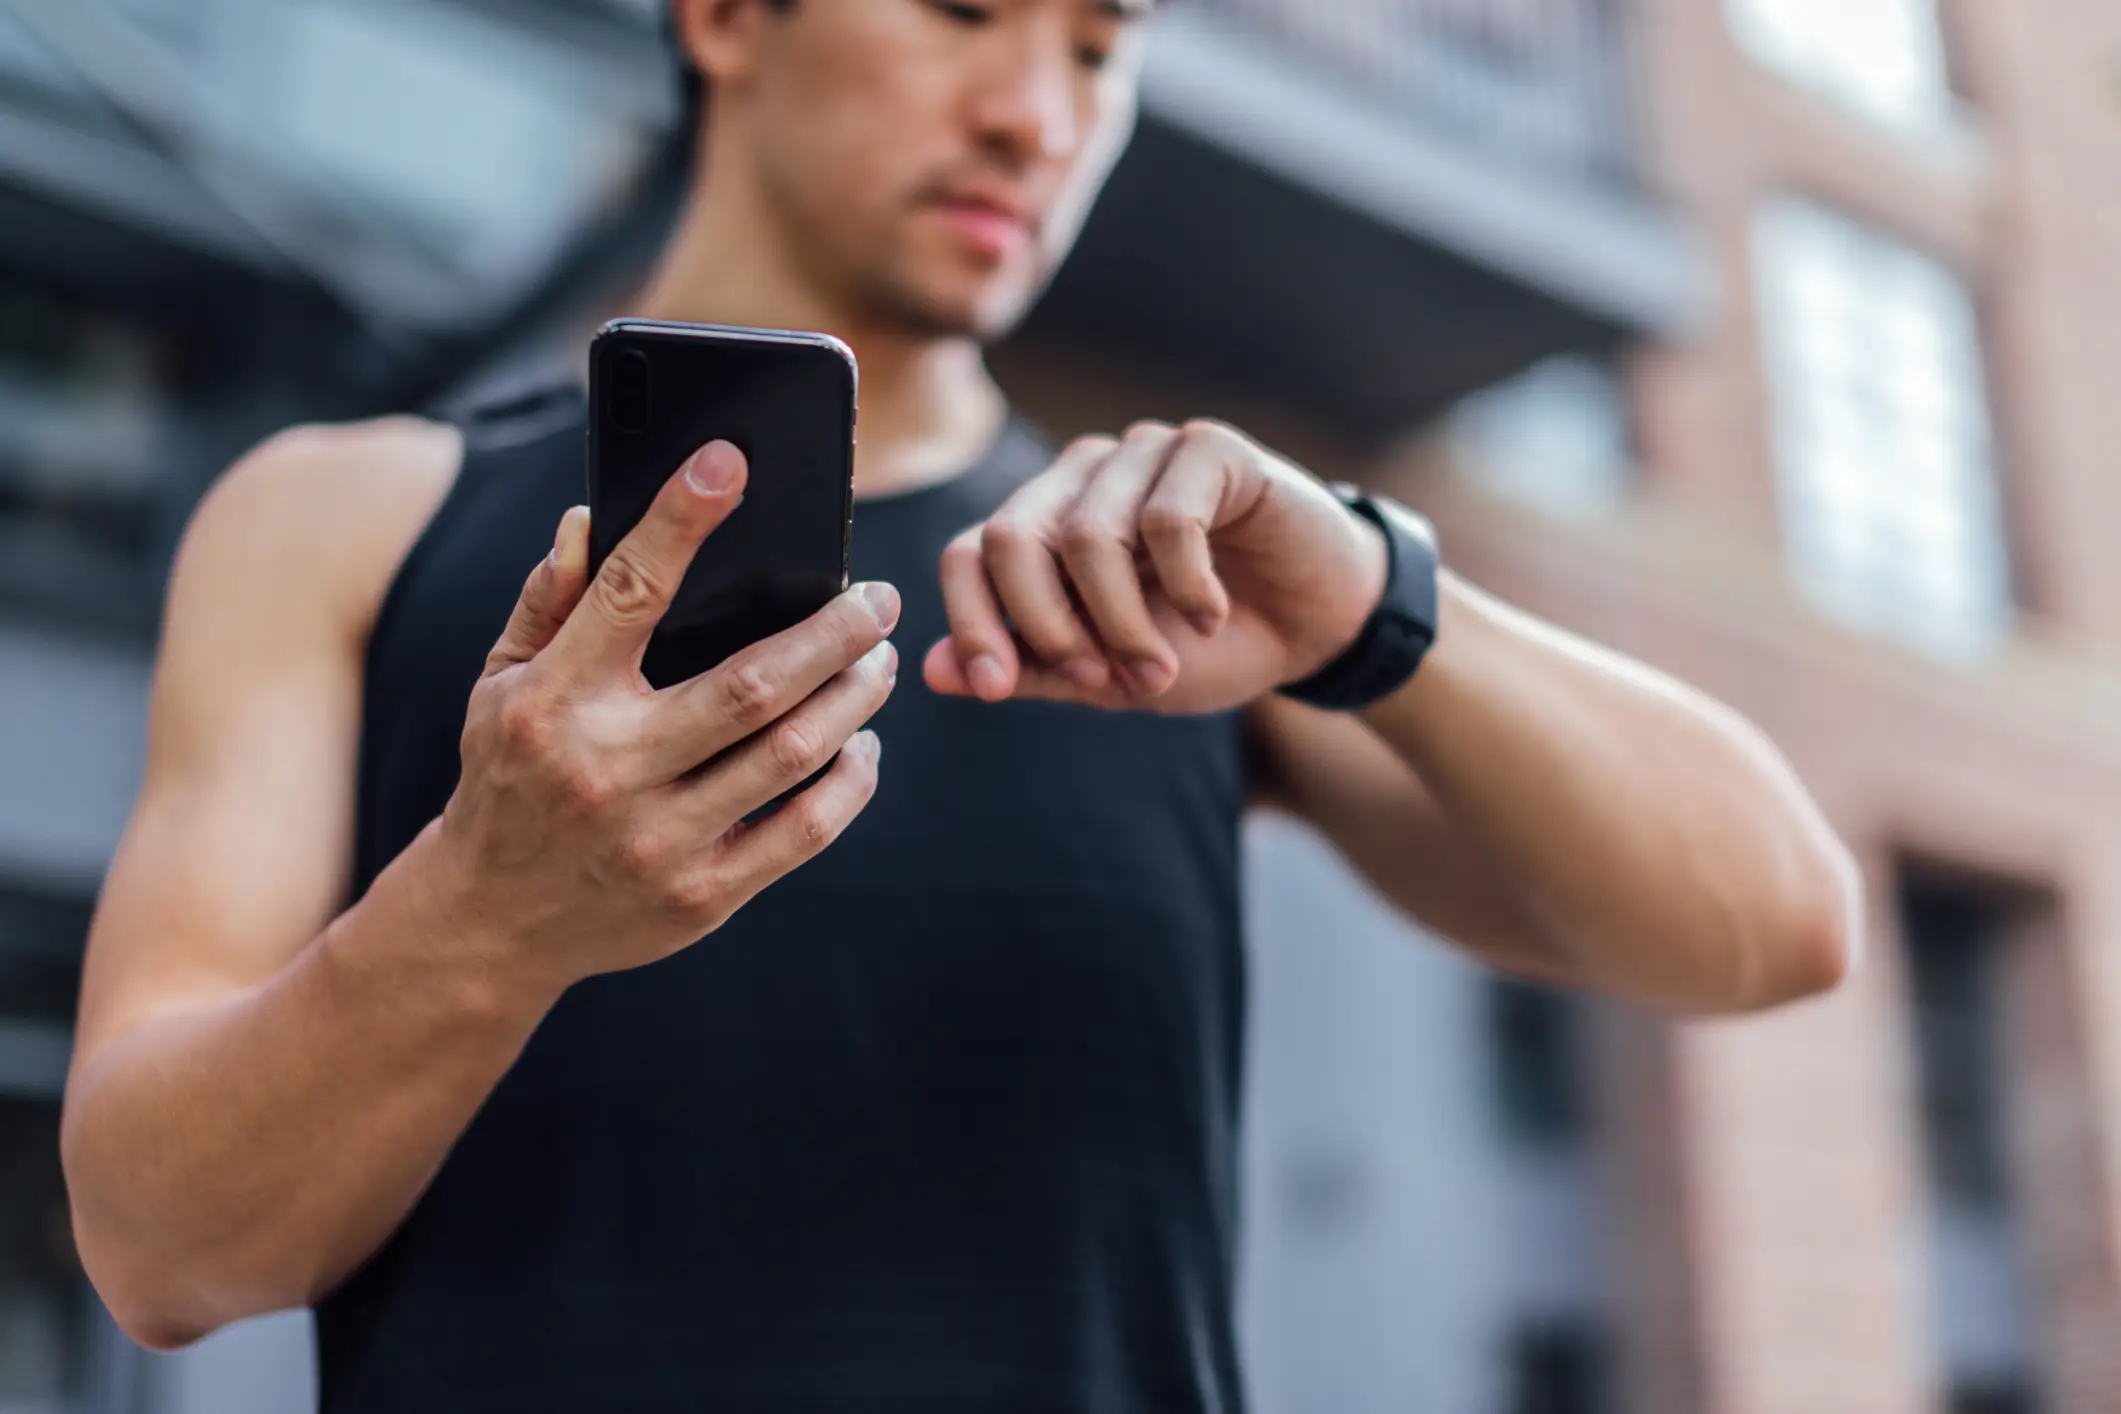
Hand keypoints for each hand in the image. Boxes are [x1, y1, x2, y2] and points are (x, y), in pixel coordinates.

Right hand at [433, 441, 898, 996]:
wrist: (488, 923)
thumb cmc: (509, 778)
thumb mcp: (499, 685)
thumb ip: (549, 602)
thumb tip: (592, 519)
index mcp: (554, 701)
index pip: (628, 592)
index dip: (679, 521)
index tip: (729, 463)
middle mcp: (607, 769)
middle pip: (752, 685)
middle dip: (833, 631)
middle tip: (880, 597)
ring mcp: (659, 840)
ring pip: (791, 754)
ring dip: (855, 697)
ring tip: (878, 658)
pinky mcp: (701, 896)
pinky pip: (804, 830)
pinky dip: (849, 780)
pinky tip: (861, 741)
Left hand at [925, 419, 1386, 713]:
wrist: (1317, 626)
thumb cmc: (1209, 645)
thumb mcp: (1113, 674)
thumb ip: (1032, 668)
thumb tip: (933, 673)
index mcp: (1046, 526)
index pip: (968, 554)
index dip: (971, 622)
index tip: (996, 688)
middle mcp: (1081, 478)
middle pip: (1011, 538)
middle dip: (1046, 626)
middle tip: (1101, 682)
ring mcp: (1142, 454)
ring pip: (1088, 535)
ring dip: (1124, 622)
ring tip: (1164, 667)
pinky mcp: (1207, 447)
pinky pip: (1166, 518)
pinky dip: (1187, 585)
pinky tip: (1213, 612)